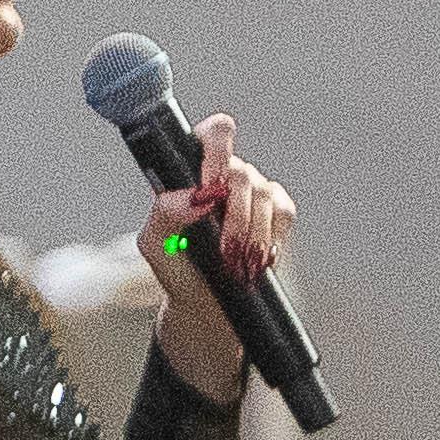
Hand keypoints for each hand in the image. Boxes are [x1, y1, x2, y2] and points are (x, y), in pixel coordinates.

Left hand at [136, 109, 292, 401]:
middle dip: (233, 214)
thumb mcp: (156, 245)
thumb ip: (164, 214)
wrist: (207, 305)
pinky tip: (256, 257)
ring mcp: (254, 193)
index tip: (210, 184)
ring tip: (234, 262)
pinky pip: (283, 212)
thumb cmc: (178, 268)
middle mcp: (225, 177)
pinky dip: (269, 238)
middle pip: (241, 170)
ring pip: (264, 193)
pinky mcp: (277, 213)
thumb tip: (193, 196)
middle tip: (223, 245)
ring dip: (250, 233)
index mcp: (192, 172)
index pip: (213, 134)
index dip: (216, 149)